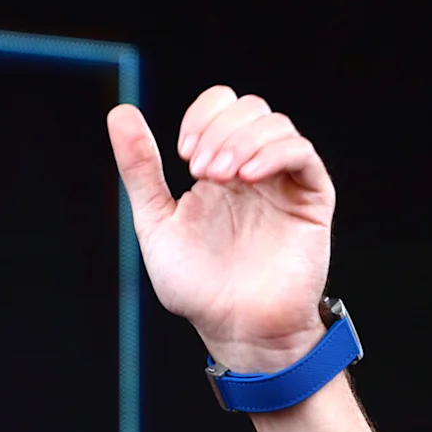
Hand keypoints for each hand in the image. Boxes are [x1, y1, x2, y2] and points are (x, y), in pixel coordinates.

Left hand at [109, 87, 335, 374]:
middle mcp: (252, 167)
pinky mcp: (311, 197)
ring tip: (220, 177)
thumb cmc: (197, 284)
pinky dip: (274, 153)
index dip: (203, 115)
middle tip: (200, 169)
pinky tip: (248, 177)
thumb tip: (120, 112)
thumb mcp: (157, 221)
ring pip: (276, 125)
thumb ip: (141, 169)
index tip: (183, 155)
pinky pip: (302, 154)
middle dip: (219, 130)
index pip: (221, 106)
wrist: (234, 326)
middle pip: (249, 108)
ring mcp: (283, 180)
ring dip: (242, 141)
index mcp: (217, 167)